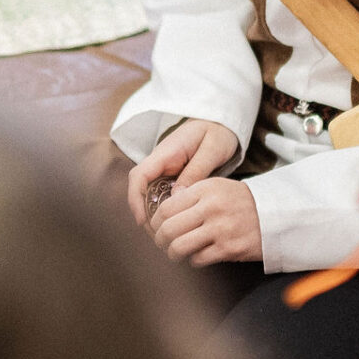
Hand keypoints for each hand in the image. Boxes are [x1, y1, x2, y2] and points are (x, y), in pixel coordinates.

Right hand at [126, 119, 240, 225]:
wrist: (223, 122)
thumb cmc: (218, 133)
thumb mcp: (212, 150)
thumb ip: (196, 171)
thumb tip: (177, 196)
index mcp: (166, 152)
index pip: (139, 175)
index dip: (135, 199)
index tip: (142, 220)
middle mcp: (160, 161)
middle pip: (139, 188)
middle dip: (143, 213)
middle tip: (157, 236)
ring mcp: (165, 168)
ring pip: (148, 193)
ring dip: (153, 213)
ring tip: (166, 235)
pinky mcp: (172, 175)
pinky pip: (161, 194)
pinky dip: (164, 209)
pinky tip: (175, 224)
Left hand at [150, 177, 262, 265]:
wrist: (276, 214)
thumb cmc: (241, 201)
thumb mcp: (216, 187)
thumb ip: (190, 195)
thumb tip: (163, 211)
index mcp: (204, 190)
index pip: (166, 208)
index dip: (155, 222)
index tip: (155, 228)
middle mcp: (210, 208)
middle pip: (168, 229)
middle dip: (159, 240)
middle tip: (161, 243)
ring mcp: (220, 229)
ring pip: (179, 246)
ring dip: (172, 253)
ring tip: (174, 253)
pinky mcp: (229, 249)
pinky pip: (198, 259)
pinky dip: (192, 261)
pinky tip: (196, 256)